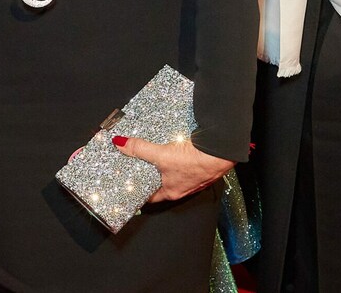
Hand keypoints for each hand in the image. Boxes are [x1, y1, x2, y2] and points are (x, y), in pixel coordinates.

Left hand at [112, 135, 232, 202]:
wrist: (219, 153)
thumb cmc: (194, 162)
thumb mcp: (160, 155)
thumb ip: (140, 149)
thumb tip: (121, 144)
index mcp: (171, 191)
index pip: (151, 197)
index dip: (141, 192)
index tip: (132, 186)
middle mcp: (182, 188)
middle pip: (163, 184)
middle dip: (153, 175)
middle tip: (143, 165)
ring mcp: (193, 178)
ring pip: (176, 174)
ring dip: (168, 166)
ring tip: (159, 154)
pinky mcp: (202, 166)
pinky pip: (188, 164)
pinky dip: (182, 157)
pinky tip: (180, 147)